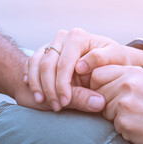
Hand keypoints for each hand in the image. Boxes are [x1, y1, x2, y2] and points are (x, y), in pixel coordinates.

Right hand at [24, 28, 142, 110]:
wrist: (105, 58)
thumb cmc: (111, 62)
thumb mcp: (110, 66)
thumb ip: (98, 71)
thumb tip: (85, 76)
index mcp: (78, 37)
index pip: (65, 63)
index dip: (63, 84)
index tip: (65, 101)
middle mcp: (62, 37)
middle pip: (48, 64)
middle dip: (49, 88)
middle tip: (56, 106)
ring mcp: (51, 43)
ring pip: (36, 64)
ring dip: (37, 85)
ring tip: (42, 102)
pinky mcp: (43, 51)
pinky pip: (31, 64)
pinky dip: (31, 79)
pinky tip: (36, 93)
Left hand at [91, 65, 142, 143]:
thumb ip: (121, 79)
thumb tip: (92, 79)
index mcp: (133, 71)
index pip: (97, 74)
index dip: (97, 86)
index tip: (107, 95)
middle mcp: (128, 83)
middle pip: (97, 92)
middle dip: (105, 103)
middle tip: (127, 109)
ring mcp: (126, 101)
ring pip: (102, 109)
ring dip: (114, 117)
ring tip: (136, 117)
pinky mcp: (124, 120)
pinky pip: (111, 124)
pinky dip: (122, 129)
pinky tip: (138, 126)